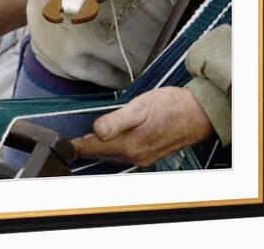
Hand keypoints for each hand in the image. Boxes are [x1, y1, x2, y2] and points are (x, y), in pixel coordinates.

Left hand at [72, 87, 214, 166]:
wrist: (200, 113)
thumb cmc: (172, 106)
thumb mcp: (140, 107)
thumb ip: (116, 120)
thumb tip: (96, 130)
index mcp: (129, 145)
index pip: (93, 148)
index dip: (77, 145)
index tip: (63, 143)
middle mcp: (134, 156)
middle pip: (101, 154)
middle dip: (85, 148)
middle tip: (70, 141)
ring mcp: (142, 157)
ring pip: (111, 156)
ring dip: (98, 149)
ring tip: (84, 141)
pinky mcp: (149, 154)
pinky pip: (123, 155)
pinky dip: (111, 149)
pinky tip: (108, 141)